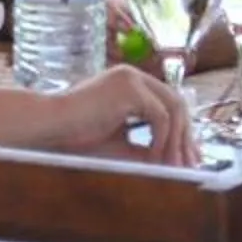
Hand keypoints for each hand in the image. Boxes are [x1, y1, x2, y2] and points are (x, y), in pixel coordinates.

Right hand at [44, 63, 198, 167]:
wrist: (49, 126)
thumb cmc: (75, 135)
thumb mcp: (119, 143)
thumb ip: (144, 147)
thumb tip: (172, 162)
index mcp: (129, 83)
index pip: (167, 102)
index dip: (181, 130)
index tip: (188, 155)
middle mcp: (133, 75)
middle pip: (176, 103)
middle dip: (186, 136)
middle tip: (191, 164)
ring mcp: (132, 78)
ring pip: (173, 108)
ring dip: (176, 140)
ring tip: (174, 167)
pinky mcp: (129, 88)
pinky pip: (161, 115)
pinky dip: (162, 139)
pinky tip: (155, 158)